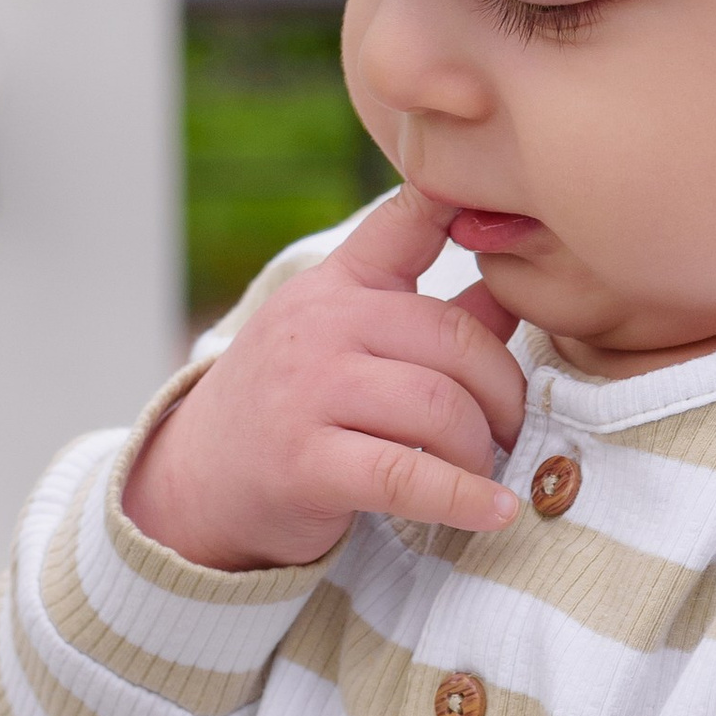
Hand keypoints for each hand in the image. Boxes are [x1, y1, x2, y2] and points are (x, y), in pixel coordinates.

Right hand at [123, 182, 526, 568]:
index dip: (462, 205)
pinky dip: (464, 498)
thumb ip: (425, 318)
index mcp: (336, 285)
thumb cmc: (289, 407)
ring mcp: (309, 392)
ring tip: (487, 470)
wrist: (195, 482)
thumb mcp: (345, 343)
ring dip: (482, 449)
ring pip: (439, 408)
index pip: (407, 222)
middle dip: (504, 392)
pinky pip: (409, 477)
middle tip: (512, 428)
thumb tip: (511, 296)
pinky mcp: (306, 464)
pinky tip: (495, 510)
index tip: (520, 210)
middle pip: (455, 340)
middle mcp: (321, 325)